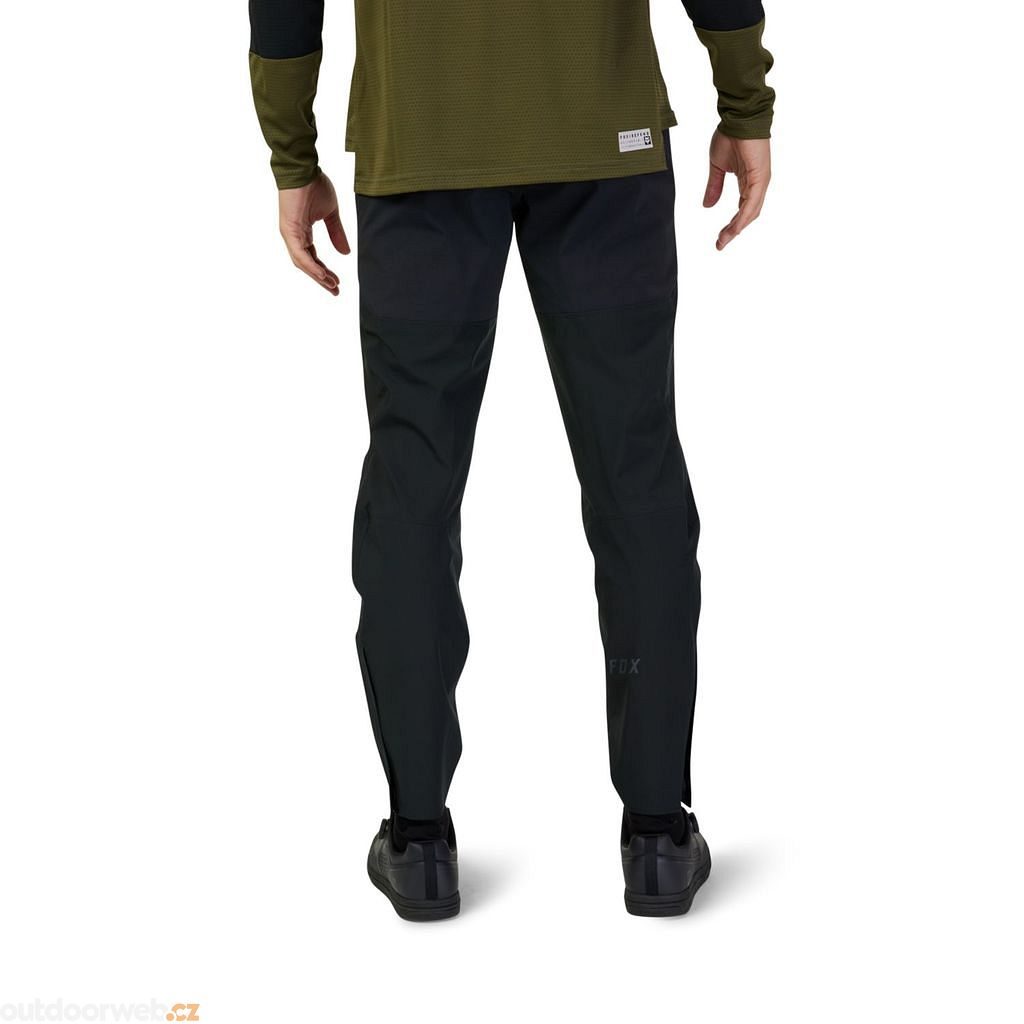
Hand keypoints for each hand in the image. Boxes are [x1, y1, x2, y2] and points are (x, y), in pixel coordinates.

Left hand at [278, 170, 350, 294]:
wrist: (304, 169)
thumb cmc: (314, 185)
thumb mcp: (331, 214)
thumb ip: (337, 234)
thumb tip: (345, 253)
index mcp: (302, 233)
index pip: (313, 258)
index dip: (324, 272)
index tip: (337, 283)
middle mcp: (294, 236)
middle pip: (307, 265)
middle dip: (322, 279)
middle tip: (335, 291)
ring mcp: (290, 234)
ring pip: (303, 263)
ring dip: (317, 276)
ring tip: (331, 285)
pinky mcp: (289, 231)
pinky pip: (300, 254)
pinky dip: (311, 266)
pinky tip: (322, 275)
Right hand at [703, 131, 770, 250]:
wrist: (738, 117)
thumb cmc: (730, 136)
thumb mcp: (717, 167)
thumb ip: (714, 187)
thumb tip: (707, 206)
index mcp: (748, 182)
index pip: (742, 210)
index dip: (731, 226)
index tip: (719, 239)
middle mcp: (757, 184)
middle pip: (747, 215)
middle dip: (733, 231)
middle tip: (720, 244)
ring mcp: (760, 181)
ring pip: (751, 212)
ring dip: (737, 228)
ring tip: (724, 239)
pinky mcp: (760, 177)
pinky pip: (752, 202)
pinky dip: (743, 216)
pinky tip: (735, 228)